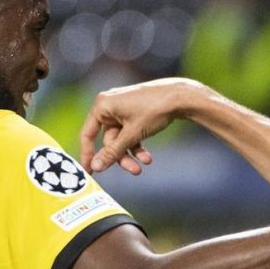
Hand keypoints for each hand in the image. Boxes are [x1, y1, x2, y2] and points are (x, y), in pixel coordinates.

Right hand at [80, 78, 202, 173]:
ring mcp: (122, 108)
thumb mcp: (132, 134)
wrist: (181, 96)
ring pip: (121, 139)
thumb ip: (112, 152)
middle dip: (122, 156)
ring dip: (132, 153)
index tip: (90, 172)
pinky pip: (130, 133)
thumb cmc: (154, 110)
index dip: (88, 155)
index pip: (88, 134)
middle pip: (109, 140)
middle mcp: (109, 105)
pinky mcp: (134, 112)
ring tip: (146, 163)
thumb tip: (96, 167)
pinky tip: (148, 157)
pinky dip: (138, 144)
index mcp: (102, 105)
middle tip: (134, 171)